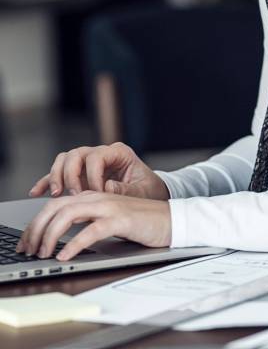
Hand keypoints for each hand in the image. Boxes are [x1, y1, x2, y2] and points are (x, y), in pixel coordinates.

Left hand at [16, 192, 171, 260]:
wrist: (175, 220)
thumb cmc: (144, 223)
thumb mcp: (110, 219)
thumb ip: (88, 221)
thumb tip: (60, 237)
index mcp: (94, 196)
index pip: (54, 205)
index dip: (36, 224)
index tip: (27, 242)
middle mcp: (98, 197)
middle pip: (55, 208)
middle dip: (36, 229)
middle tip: (29, 250)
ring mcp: (110, 207)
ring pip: (67, 216)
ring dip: (49, 236)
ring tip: (43, 253)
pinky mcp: (121, 220)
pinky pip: (90, 231)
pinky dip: (74, 244)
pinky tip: (66, 256)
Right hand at [29, 142, 167, 199]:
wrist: (149, 195)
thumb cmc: (149, 191)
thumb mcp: (143, 191)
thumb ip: (126, 189)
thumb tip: (106, 188)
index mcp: (119, 153)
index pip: (97, 157)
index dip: (93, 175)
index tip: (95, 193)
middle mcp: (101, 154)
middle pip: (76, 155)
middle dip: (71, 175)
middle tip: (73, 194)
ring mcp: (88, 163)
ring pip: (64, 160)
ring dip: (57, 176)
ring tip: (57, 194)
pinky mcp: (79, 175)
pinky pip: (58, 174)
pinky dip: (47, 182)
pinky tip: (37, 192)